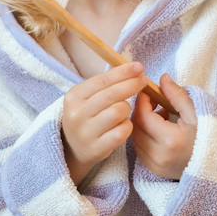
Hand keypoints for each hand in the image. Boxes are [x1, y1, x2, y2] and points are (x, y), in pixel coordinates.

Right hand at [62, 61, 147, 185]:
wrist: (72, 148)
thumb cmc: (87, 116)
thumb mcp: (88, 97)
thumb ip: (107, 83)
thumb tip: (133, 68)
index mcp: (74, 96)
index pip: (103, 80)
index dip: (123, 72)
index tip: (139, 67)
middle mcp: (77, 114)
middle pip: (113, 95)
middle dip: (132, 85)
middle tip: (143, 80)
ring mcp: (86, 133)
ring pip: (120, 111)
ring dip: (127, 109)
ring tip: (123, 111)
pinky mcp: (97, 149)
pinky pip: (123, 131)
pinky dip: (127, 126)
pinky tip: (123, 125)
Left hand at [131, 74, 196, 180]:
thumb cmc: (211, 136)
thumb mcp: (197, 112)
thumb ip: (177, 95)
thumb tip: (163, 78)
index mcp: (170, 140)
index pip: (143, 115)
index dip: (142, 100)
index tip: (148, 90)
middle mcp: (159, 156)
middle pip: (136, 127)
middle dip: (140, 111)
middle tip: (153, 101)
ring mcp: (157, 166)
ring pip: (135, 139)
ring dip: (142, 124)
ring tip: (159, 116)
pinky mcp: (156, 172)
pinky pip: (140, 150)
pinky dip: (144, 137)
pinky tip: (159, 130)